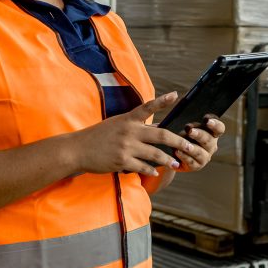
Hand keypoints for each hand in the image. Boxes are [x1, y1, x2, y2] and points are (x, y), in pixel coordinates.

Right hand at [71, 92, 197, 176]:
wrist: (78, 149)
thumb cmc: (98, 136)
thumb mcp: (116, 124)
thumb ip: (135, 125)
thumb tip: (156, 128)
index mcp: (128, 119)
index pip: (147, 107)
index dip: (162, 101)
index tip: (175, 95)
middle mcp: (129, 131)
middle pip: (160, 135)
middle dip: (178, 141)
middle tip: (189, 146)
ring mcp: (126, 147)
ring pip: (155, 154)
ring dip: (168, 160)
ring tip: (176, 163)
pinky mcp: (122, 161)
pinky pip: (142, 167)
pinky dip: (151, 170)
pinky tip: (156, 172)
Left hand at [175, 114, 225, 171]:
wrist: (176, 150)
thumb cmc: (182, 132)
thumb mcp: (185, 122)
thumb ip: (187, 113)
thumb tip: (180, 99)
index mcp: (212, 132)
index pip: (219, 128)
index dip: (215, 124)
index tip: (206, 120)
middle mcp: (211, 145)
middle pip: (209, 140)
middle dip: (199, 135)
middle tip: (190, 130)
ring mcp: (205, 156)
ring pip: (201, 153)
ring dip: (193, 148)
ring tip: (185, 145)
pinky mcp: (196, 165)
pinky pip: (192, 162)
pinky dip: (184, 157)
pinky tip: (177, 152)